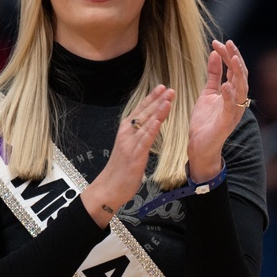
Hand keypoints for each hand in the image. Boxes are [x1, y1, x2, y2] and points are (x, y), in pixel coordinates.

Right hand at [82, 84, 174, 222]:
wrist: (108, 188)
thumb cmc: (119, 172)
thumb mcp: (130, 150)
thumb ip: (138, 138)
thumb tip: (149, 129)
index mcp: (126, 132)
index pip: (140, 111)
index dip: (151, 98)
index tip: (161, 88)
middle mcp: (126, 134)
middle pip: (143, 113)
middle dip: (156, 99)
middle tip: (168, 88)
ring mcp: (130, 144)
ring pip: (146, 123)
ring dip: (158, 109)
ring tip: (168, 98)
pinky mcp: (134, 155)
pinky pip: (145, 139)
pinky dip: (153, 127)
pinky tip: (160, 119)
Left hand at [187, 39, 249, 181]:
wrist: (199, 145)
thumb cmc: (205, 121)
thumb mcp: (208, 92)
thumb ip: (213, 74)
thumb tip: (214, 53)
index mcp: (233, 93)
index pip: (234, 69)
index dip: (228, 55)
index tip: (218, 42)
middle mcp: (237, 100)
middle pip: (241, 75)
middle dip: (235, 58)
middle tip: (228, 44)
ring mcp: (234, 111)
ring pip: (241, 89)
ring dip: (238, 73)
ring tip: (232, 58)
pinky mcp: (227, 122)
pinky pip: (231, 107)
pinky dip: (229, 95)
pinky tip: (225, 85)